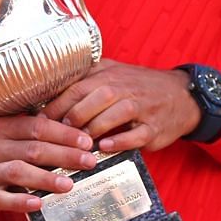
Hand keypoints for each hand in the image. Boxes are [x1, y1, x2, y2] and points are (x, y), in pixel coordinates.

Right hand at [0, 114, 98, 215]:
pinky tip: (38, 204)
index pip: (36, 127)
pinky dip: (20, 201)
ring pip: (18, 172)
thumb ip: (32, 130)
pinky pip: (1, 199)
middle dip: (64, 155)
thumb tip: (75, 131)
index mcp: (2, 128)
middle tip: (88, 162)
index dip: (63, 133)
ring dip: (46, 178)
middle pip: (32, 149)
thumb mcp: (5, 133)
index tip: (87, 142)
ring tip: (69, 185)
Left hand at [41, 59, 201, 155]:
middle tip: (56, 135)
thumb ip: (86, 79)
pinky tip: (105, 148)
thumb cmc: (139, 86)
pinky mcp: (154, 127)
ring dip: (93, 129)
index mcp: (109, 75)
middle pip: (92, 99)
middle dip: (71, 118)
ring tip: (78, 143)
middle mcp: (124, 88)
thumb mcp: (113, 72)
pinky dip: (120, 141)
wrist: (180, 95)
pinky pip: (136, 135)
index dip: (55, 106)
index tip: (40, 122)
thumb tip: (50, 92)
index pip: (76, 88)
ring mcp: (141, 107)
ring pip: (113, 114)